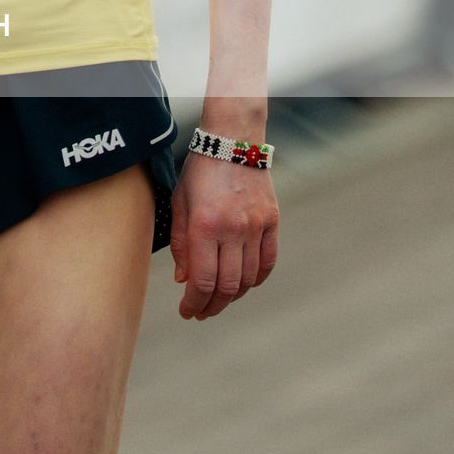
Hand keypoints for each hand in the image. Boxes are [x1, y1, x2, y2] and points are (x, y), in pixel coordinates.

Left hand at [170, 151, 278, 319]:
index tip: (188, 312)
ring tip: (219, 299)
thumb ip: (181, 243)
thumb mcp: (180, 202)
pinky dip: (256, 280)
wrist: (233, 141)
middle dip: (212, 306)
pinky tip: (244, 284)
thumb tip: (184, 280)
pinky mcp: (272, 222)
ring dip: (233, 296)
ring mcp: (256, 226)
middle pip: (227, 287)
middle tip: (202, 311)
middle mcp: (233, 229)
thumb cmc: (200, 171)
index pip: (202, 280)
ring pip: (249, 280)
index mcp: (205, 224)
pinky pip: (268, 263)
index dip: (194, 303)